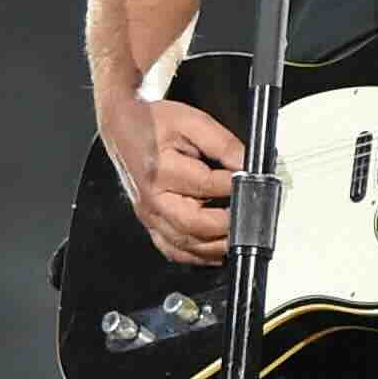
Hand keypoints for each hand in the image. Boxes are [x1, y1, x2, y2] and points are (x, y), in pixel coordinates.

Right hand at [107, 98, 244, 267]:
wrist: (123, 127)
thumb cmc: (155, 123)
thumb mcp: (193, 122)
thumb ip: (224, 144)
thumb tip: (248, 166)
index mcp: (160, 170)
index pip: (207, 185)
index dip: (235, 186)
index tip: (254, 183)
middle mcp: (152, 198)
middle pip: (193, 225)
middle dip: (228, 225)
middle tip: (251, 217)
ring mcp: (149, 215)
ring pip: (184, 245)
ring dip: (216, 246)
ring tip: (240, 234)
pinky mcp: (150, 223)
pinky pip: (173, 250)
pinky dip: (197, 256)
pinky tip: (216, 248)